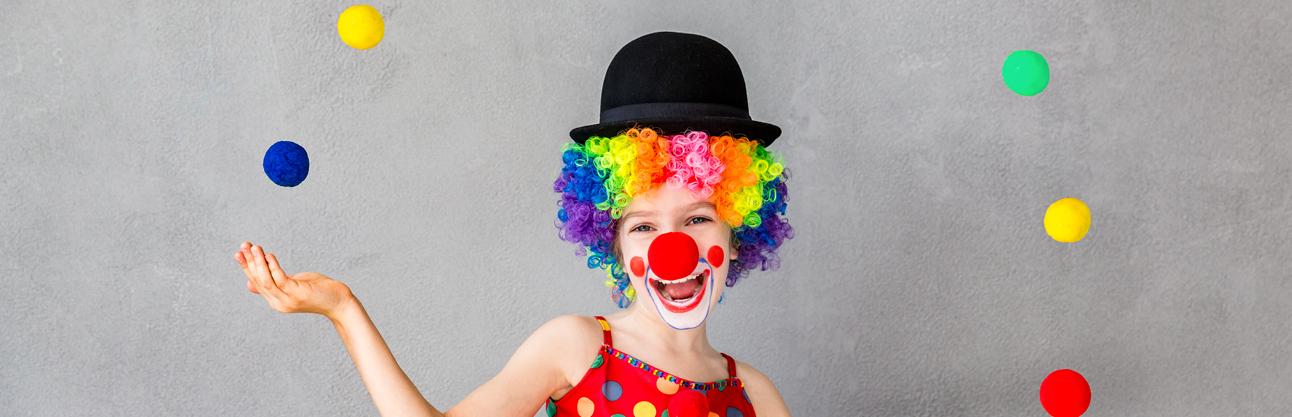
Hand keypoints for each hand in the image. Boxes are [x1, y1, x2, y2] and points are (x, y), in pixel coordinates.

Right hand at [236, 242, 353, 318]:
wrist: (339, 302)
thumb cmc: (317, 291)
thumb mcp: (292, 285)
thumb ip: (274, 282)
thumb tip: (250, 283)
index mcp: (275, 300)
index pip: (256, 282)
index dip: (247, 267)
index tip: (239, 252)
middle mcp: (278, 303)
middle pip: (258, 280)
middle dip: (250, 262)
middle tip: (244, 245)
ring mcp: (287, 300)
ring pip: (266, 280)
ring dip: (259, 263)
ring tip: (255, 247)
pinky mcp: (297, 294)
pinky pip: (280, 279)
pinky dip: (273, 266)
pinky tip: (270, 255)